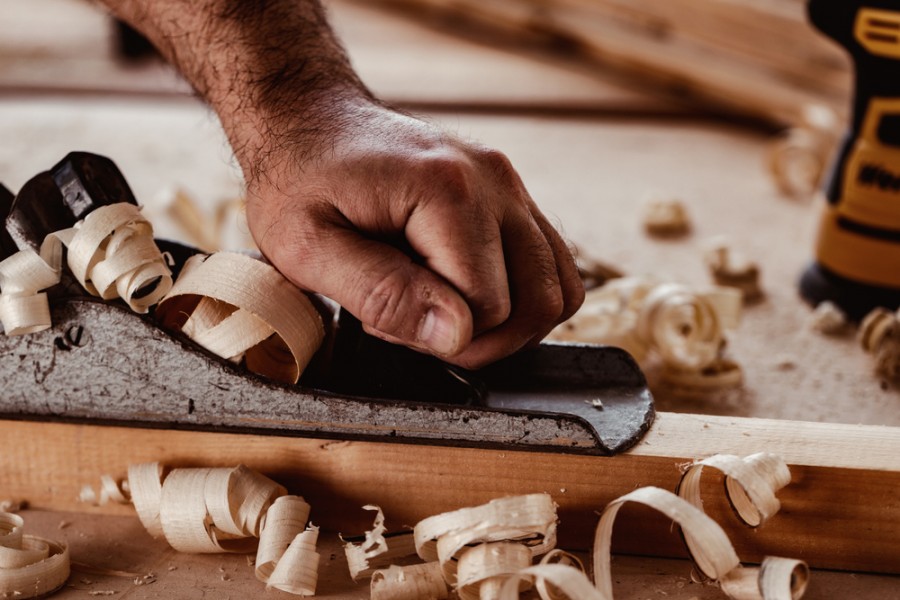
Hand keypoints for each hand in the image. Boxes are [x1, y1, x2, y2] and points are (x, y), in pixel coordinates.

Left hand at [244, 100, 583, 368]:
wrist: (310, 122)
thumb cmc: (300, 182)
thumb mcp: (309, 248)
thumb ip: (383, 294)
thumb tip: (458, 335)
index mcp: (448, 192)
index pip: (489, 308)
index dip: (439, 336)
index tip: (382, 320)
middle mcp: (496, 182)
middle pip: (538, 303)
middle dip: (481, 339)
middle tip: (414, 324)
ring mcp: (511, 186)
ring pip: (558, 289)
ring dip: (507, 323)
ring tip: (438, 307)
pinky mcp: (513, 196)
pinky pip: (551, 266)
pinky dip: (519, 297)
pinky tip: (461, 291)